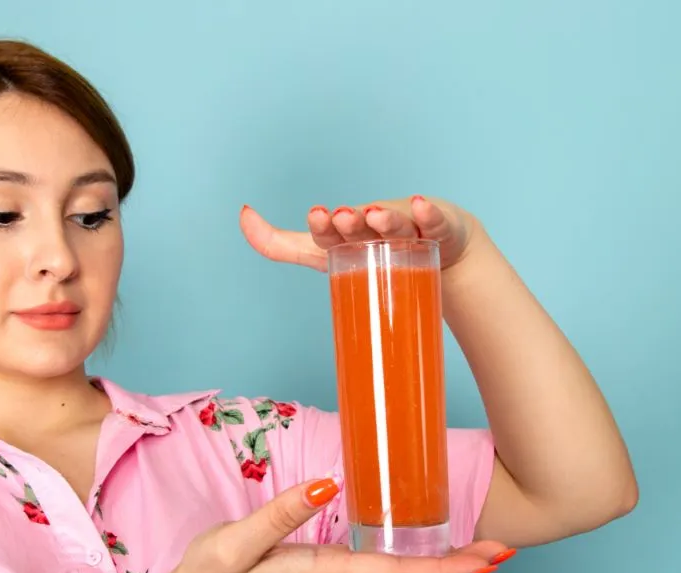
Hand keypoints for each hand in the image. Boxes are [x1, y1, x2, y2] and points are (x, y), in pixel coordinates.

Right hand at [161, 478, 512, 572]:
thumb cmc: (215, 572)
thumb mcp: (238, 540)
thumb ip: (282, 514)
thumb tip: (327, 485)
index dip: (449, 566)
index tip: (489, 557)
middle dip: (461, 567)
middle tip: (505, 549)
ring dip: (444, 567)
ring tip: (481, 550)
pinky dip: (418, 564)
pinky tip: (429, 549)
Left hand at [238, 195, 484, 271]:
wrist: (434, 257)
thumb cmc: (370, 254)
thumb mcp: (320, 255)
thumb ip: (278, 243)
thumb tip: (242, 214)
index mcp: (346, 236)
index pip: (330, 233)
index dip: (322, 226)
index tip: (316, 216)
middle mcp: (374, 229)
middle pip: (361, 227)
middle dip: (349, 222)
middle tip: (341, 216)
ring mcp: (408, 230)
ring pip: (397, 226)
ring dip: (385, 219)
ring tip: (375, 215)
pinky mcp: (438, 232)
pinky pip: (435, 225)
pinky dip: (429, 216)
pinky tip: (421, 206)